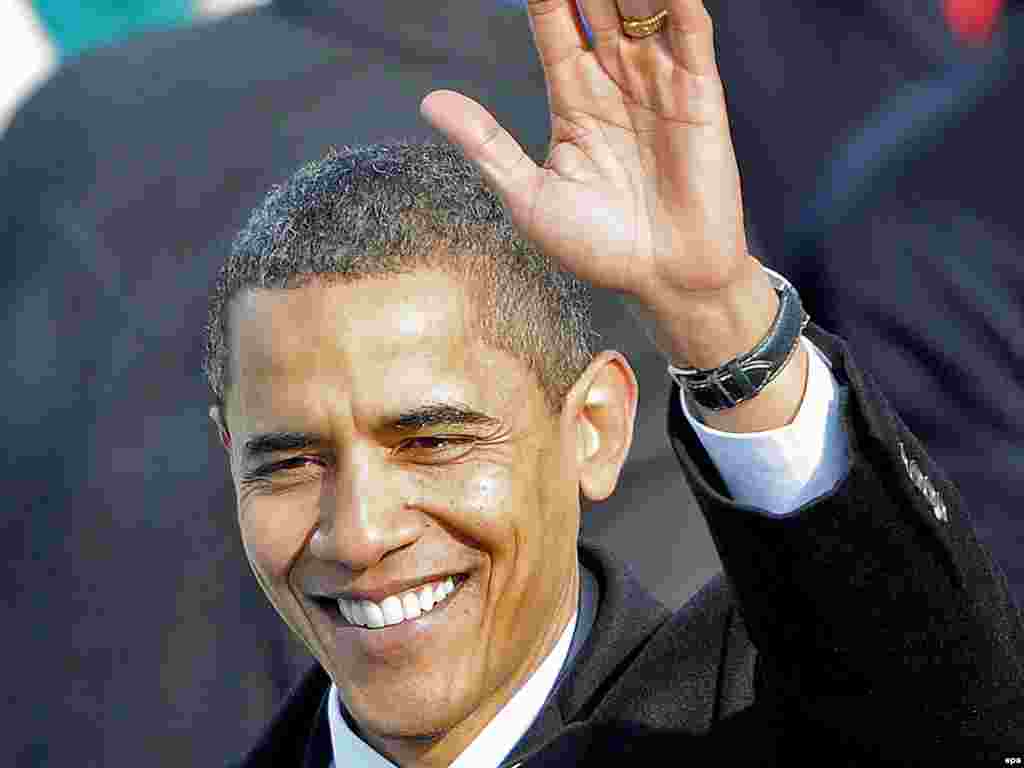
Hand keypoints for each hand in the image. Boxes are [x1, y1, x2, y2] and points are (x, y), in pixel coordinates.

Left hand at [420, 0, 752, 322]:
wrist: (665, 280)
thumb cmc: (600, 247)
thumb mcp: (530, 197)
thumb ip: (487, 144)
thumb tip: (429, 102)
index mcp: (574, 100)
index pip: (554, 26)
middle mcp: (615, 81)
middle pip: (596, 4)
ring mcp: (659, 83)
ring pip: (641, 8)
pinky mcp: (700, 94)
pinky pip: (690, 32)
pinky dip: (677, 0)